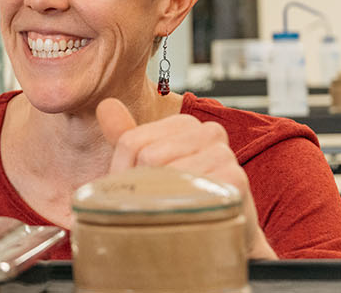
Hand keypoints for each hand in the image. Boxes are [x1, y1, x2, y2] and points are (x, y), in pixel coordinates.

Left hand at [95, 98, 276, 259]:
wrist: (214, 236)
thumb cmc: (176, 199)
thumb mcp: (144, 166)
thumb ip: (125, 136)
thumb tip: (106, 104)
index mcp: (185, 123)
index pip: (130, 142)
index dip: (124, 173)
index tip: (140, 188)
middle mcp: (209, 132)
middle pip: (148, 156)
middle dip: (143, 188)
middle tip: (159, 203)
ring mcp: (224, 154)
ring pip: (167, 174)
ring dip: (160, 202)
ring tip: (174, 211)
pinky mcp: (234, 180)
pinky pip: (190, 191)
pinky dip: (180, 209)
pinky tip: (188, 217)